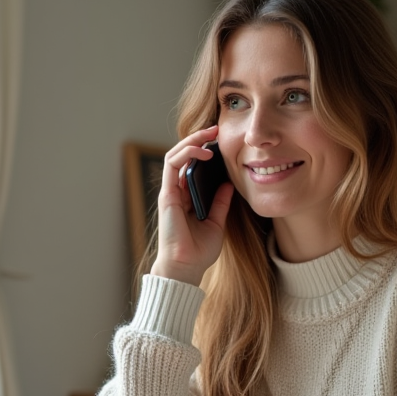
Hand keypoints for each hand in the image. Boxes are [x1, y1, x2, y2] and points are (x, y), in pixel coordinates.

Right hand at [149, 126, 234, 286]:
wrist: (186, 267)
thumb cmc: (199, 251)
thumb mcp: (217, 222)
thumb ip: (220, 202)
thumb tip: (229, 183)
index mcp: (186, 198)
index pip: (191, 166)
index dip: (203, 150)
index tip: (221, 141)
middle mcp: (176, 192)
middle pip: (182, 156)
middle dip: (198, 138)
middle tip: (217, 128)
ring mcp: (170, 192)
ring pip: (175, 155)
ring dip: (192, 140)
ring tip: (210, 133)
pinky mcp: (167, 195)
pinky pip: (172, 165)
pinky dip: (187, 154)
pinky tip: (204, 152)